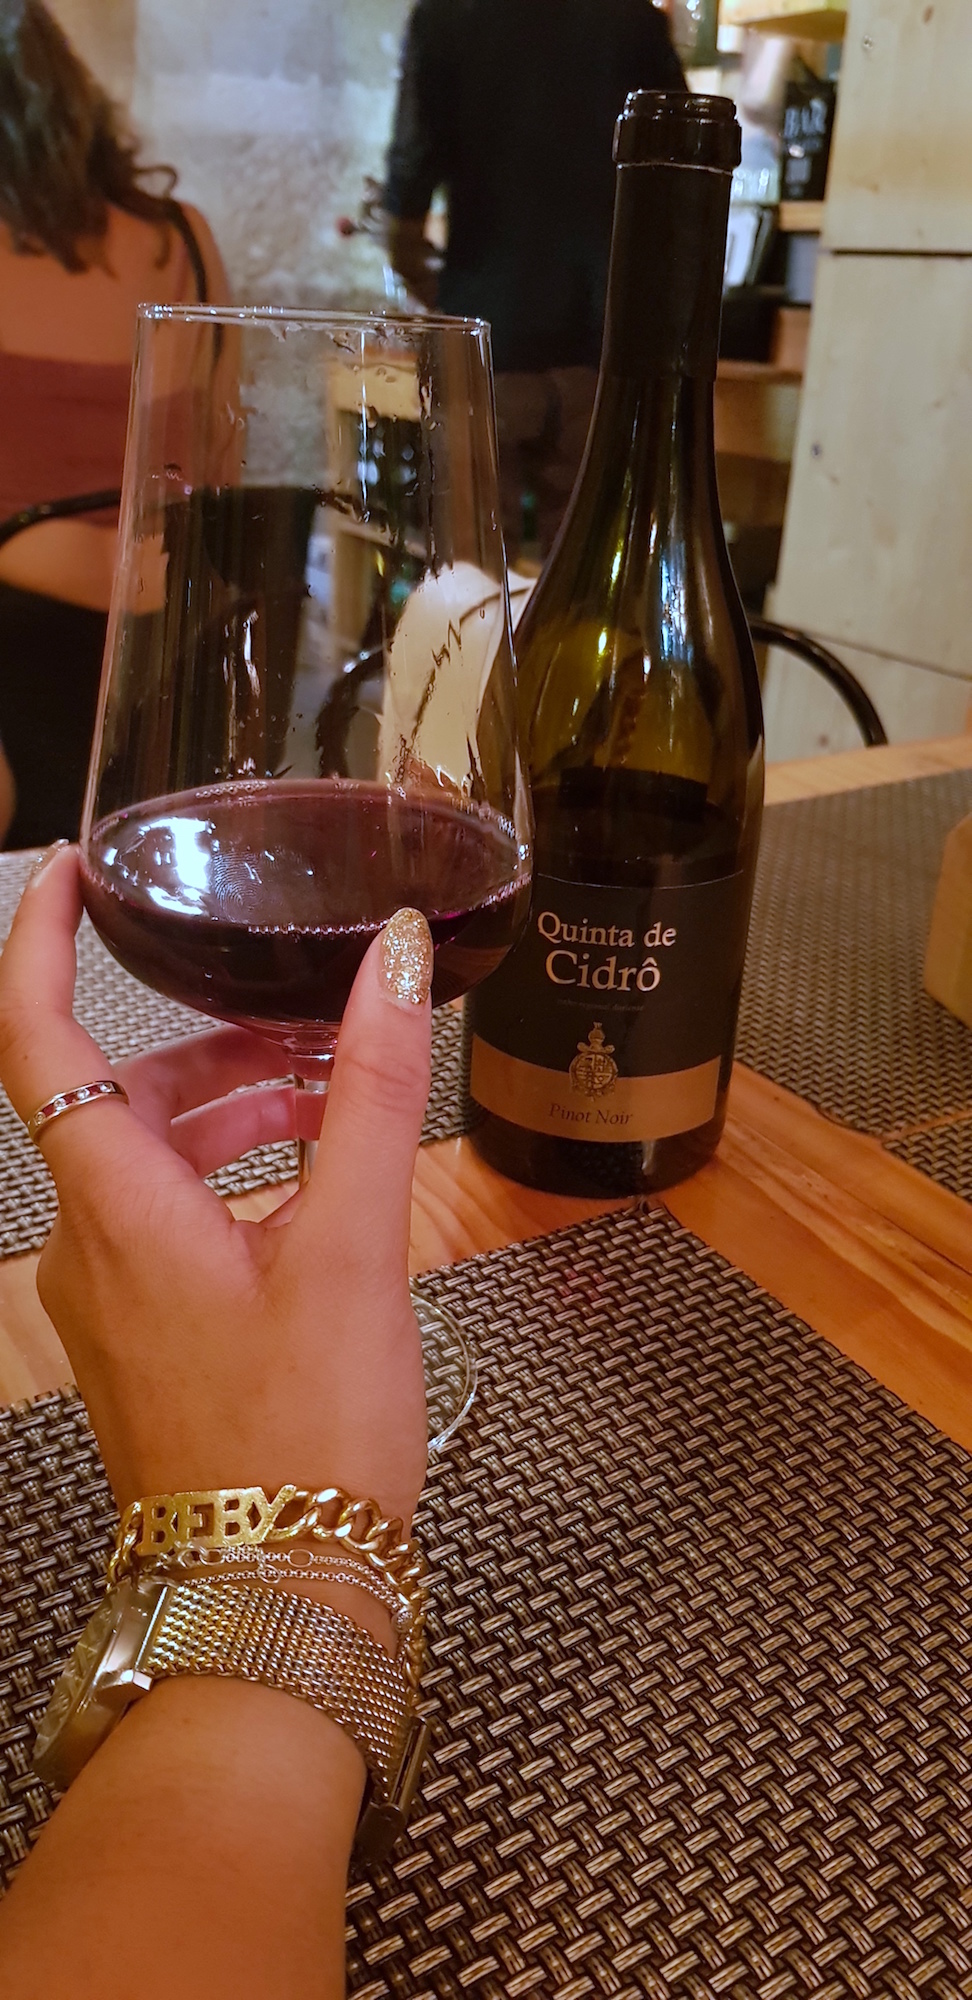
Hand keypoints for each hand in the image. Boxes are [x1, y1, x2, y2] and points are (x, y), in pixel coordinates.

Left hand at [0, 847, 429, 1533]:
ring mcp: (104, 1300)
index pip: (31, 1036)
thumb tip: (390, 956)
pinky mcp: (139, 1339)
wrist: (277, 1598)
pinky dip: (227, 1179)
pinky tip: (313, 1195)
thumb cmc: (308, 1432)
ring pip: (146, 1160)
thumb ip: (376, 1090)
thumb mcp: (355, 1246)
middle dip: (210, 1040)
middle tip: (308, 1014)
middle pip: (116, 1094)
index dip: (37, 939)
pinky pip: (162, 1222)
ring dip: (230, 1112)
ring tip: (338, 1103)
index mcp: (115, 1205)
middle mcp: (83, 1245)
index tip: (77, 868)